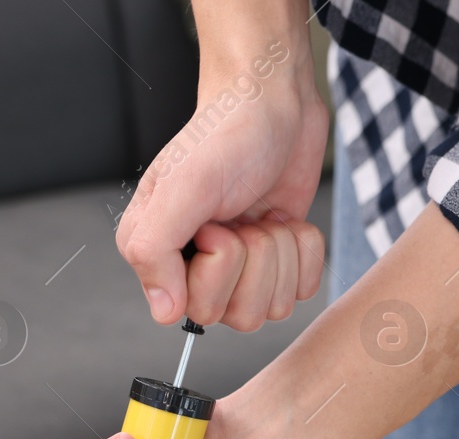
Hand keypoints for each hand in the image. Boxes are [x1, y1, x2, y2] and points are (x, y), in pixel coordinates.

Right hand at [116, 2, 328, 329]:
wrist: (273, 102)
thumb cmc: (223, 134)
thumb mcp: (181, 188)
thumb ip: (154, 251)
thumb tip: (163, 311)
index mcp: (160, 255)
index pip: (196, 309)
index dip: (218, 267)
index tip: (215, 223)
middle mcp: (197, 268)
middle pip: (239, 316)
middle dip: (255, 259)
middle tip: (242, 215)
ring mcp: (241, 269)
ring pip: (274, 308)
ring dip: (280, 253)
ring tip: (262, 215)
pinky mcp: (278, 261)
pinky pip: (302, 289)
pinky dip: (304, 250)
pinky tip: (284, 219)